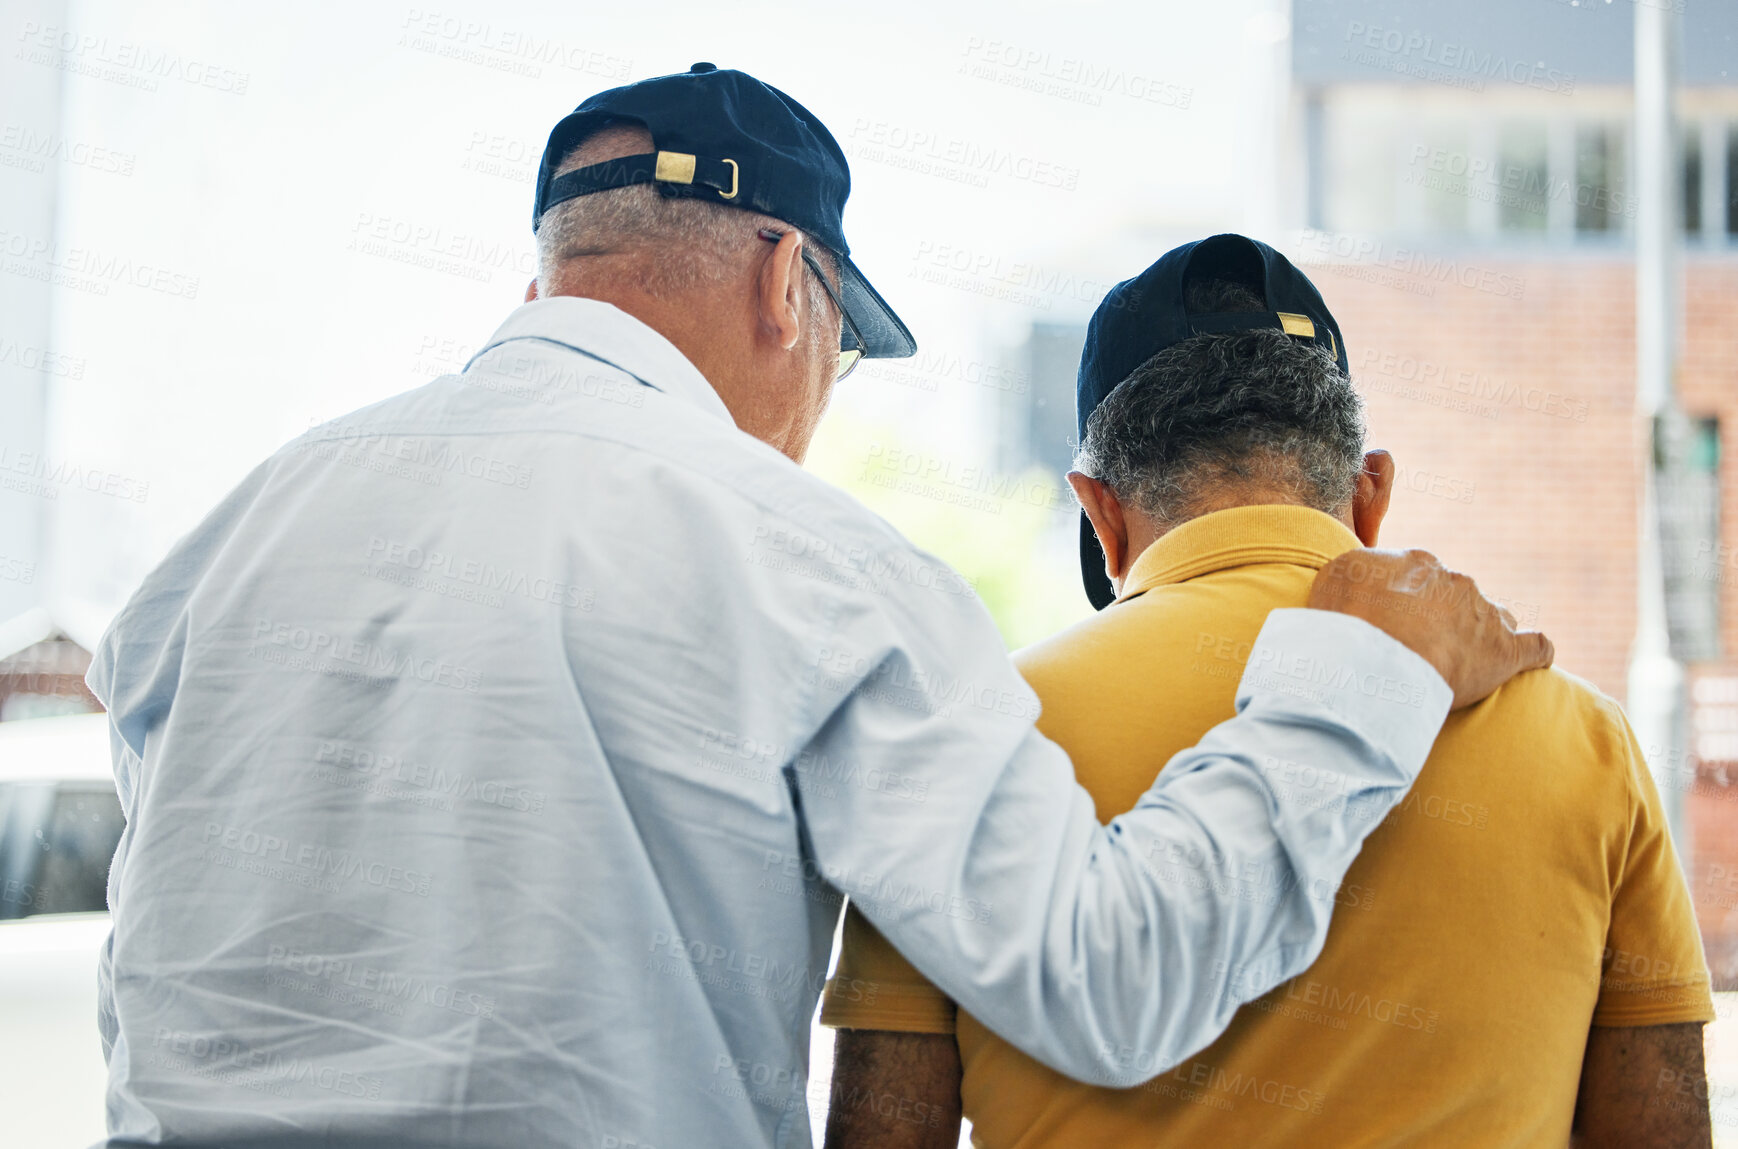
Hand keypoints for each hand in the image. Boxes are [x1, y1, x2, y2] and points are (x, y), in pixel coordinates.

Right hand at [1308, 548, 1553, 708]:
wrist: (1376, 659)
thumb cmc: (1347, 621)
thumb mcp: (1335, 577)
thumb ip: (1358, 572)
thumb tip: (1367, 580)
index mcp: (1419, 563)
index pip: (1420, 576)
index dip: (1407, 601)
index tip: (1393, 624)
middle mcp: (1456, 581)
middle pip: (1458, 596)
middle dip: (1445, 618)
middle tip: (1420, 650)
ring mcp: (1485, 614)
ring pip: (1496, 617)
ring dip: (1485, 633)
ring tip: (1467, 660)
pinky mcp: (1506, 651)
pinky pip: (1535, 647)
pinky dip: (1534, 652)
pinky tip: (1531, 659)